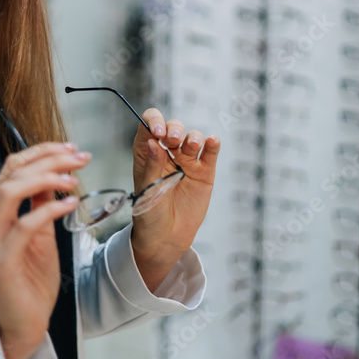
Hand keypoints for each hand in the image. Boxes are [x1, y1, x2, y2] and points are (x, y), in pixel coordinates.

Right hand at [0, 141, 89, 358]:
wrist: (24, 323)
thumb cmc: (30, 280)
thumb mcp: (41, 234)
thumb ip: (41, 204)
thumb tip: (53, 174)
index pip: (12, 168)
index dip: (42, 152)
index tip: (70, 148)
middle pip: (13, 174)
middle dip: (48, 159)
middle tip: (79, 157)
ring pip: (11, 193)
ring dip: (46, 178)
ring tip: (73, 179)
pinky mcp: (2, 261)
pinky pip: (23, 226)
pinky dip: (48, 210)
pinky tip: (69, 204)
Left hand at [129, 109, 219, 290]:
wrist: (166, 236)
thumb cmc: (149, 212)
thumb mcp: (146, 190)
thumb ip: (152, 166)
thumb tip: (152, 142)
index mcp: (147, 152)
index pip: (149, 125)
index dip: (154, 121)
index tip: (157, 131)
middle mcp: (167, 152)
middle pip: (172, 128)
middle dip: (174, 128)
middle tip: (173, 140)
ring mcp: (187, 161)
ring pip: (192, 138)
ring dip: (192, 137)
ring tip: (191, 145)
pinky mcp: (204, 172)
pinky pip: (210, 154)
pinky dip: (212, 144)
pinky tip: (212, 141)